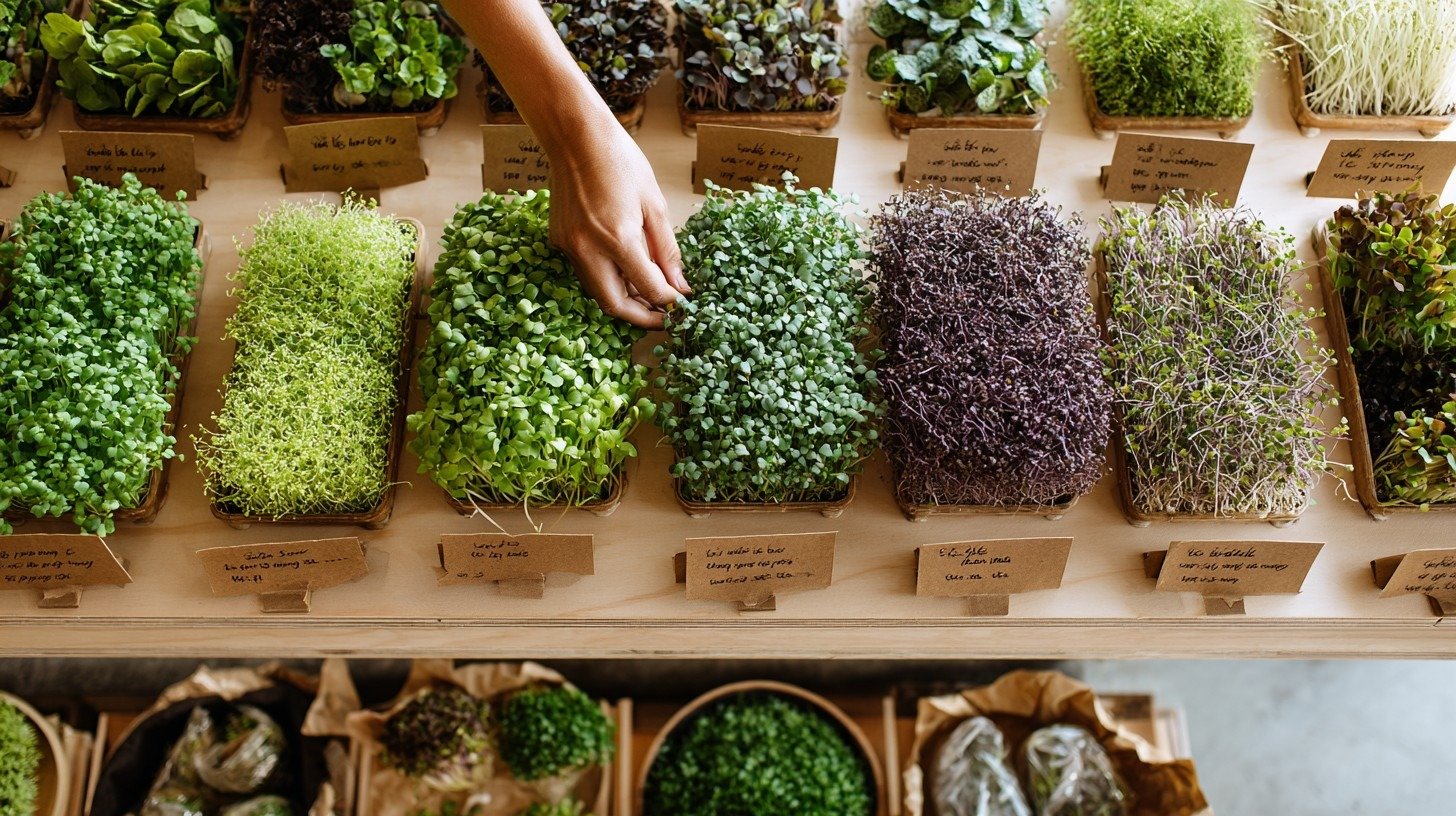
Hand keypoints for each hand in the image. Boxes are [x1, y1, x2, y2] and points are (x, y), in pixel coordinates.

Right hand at [549, 122, 689, 328]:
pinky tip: (626, 271)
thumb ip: (667, 250)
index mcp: (618, 238)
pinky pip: (586, 272)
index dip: (668, 302)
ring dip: (624, 299)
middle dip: (641, 317)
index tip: (682, 304)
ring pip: (597, 292)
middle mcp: (588, 249)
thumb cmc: (620, 162)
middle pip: (615, 305)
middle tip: (664, 317)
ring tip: (648, 294)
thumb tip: (678, 285)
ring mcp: (569, 247)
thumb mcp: (655, 205)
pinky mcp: (560, 241)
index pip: (648, 288)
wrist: (575, 136)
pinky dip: (608, 279)